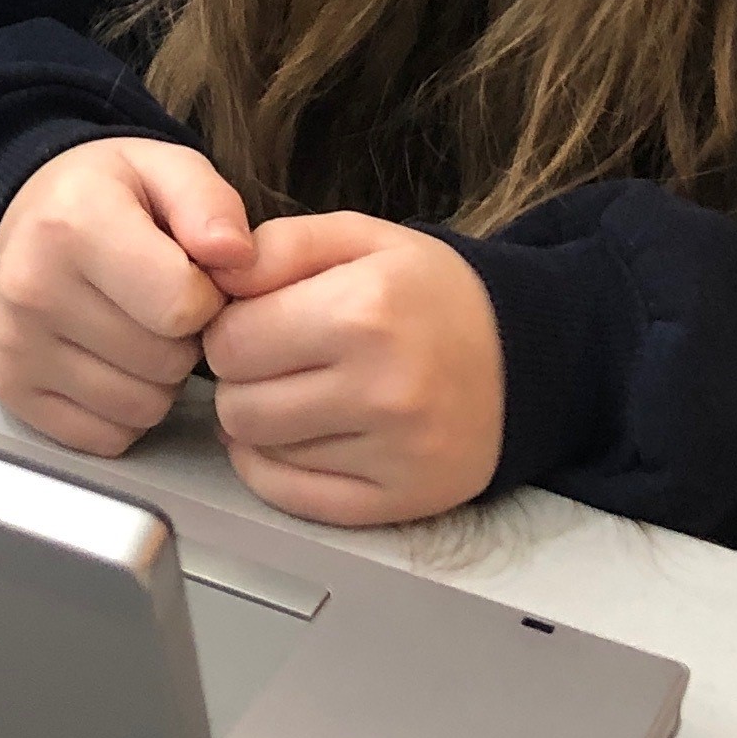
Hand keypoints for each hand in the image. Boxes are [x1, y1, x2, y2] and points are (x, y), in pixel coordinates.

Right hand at [0, 138, 257, 457]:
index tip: (190, 275)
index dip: (208, 298)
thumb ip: (210, 204)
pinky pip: (107, 436)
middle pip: (165, 363)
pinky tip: (108, 361)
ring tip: (134, 328)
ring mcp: (15, 346)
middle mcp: (31, 288)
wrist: (24, 216)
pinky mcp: (11, 389)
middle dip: (182, 339)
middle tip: (157, 302)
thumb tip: (238, 258)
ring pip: (141, 408)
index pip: (183, 308)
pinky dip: (121, 411)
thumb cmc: (103, 196)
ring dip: (156, 379)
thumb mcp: (164, 167)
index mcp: (72, 224)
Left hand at [199, 216, 504, 526]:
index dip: (230, 328)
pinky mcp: (401, 500)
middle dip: (242, 379)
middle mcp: (381, 389)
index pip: (230, 341)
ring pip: (260, 451)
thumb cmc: (431, 294)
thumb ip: (278, 246)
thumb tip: (211, 277)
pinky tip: (302, 436)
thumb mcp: (360, 238)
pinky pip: (293, 498)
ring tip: (301, 392)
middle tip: (278, 360)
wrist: (525, 357)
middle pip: (238, 404)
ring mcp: (394, 453)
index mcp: (364, 311)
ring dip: (263, 423)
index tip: (257, 321)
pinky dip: (278, 470)